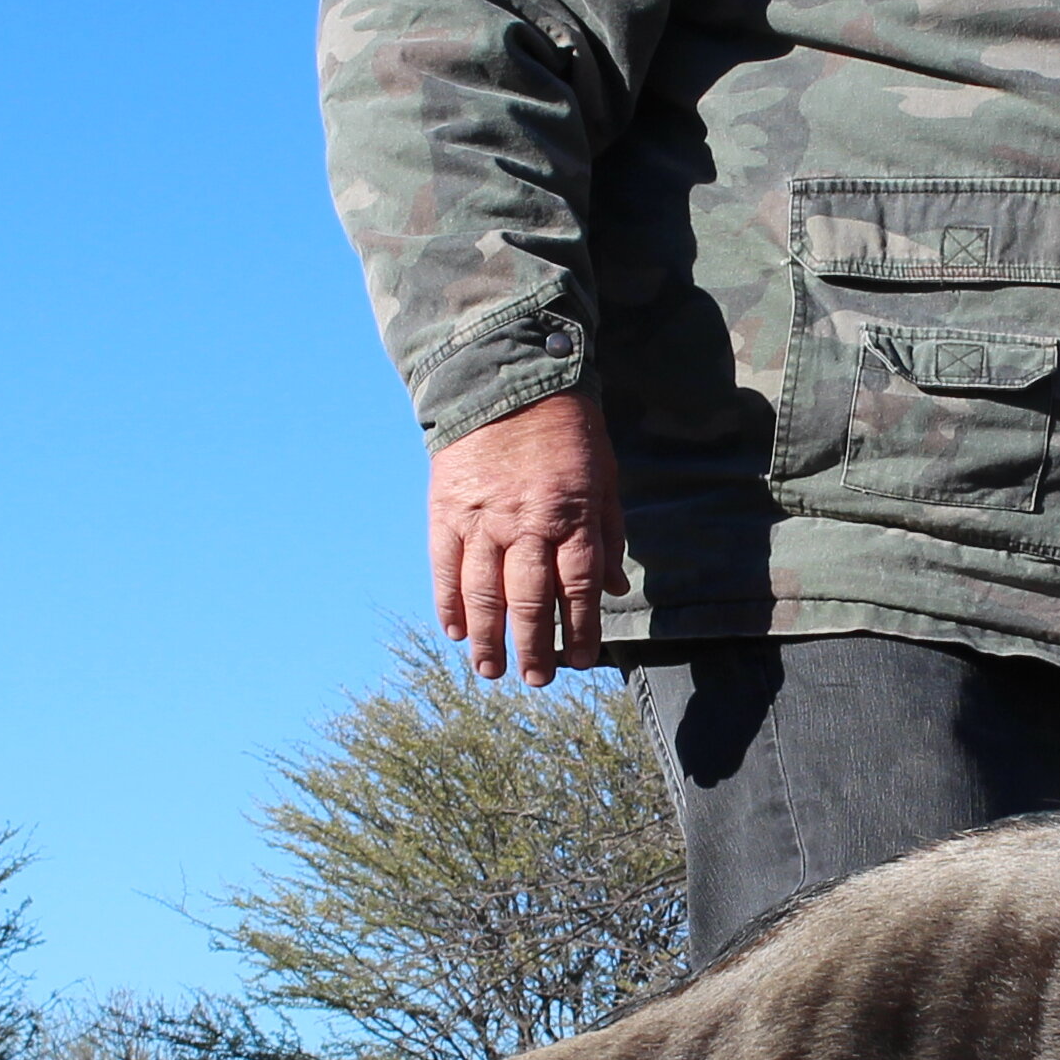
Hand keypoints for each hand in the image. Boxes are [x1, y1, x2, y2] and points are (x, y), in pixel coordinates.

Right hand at [429, 391, 624, 683]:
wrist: (507, 379)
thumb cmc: (567, 431)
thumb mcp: (603, 478)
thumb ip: (607, 535)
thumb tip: (613, 589)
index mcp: (571, 516)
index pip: (577, 588)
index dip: (578, 630)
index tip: (580, 661)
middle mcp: (526, 523)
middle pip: (529, 599)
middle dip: (532, 647)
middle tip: (535, 680)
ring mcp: (482, 518)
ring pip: (484, 592)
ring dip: (487, 637)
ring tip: (490, 669)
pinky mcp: (447, 509)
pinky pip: (445, 566)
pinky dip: (449, 602)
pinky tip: (455, 630)